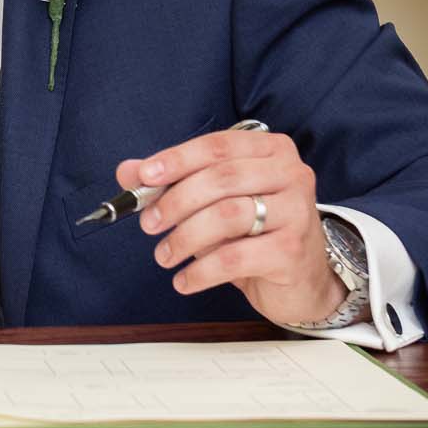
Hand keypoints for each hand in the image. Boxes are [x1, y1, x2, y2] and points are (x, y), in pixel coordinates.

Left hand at [116, 126, 344, 327]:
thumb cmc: (254, 233)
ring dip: (184, 237)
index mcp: (271, 150)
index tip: (143, 177)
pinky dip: (200, 271)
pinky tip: (184, 281)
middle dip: (175, 201)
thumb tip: (127, 171)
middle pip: (220, 178)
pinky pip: (235, 258)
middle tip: (148, 224)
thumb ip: (172, 181)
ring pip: (226, 216)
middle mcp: (292, 173)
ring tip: (164, 256)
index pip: (217, 146)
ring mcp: (298, 211)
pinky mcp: (293, 250)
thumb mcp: (214, 202)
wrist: (300, 281)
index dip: (176, 159)